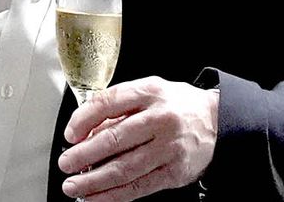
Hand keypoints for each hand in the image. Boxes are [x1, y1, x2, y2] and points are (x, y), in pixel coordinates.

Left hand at [58, 77, 219, 200]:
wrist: (217, 121)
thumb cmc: (177, 106)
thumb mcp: (150, 92)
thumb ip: (120, 107)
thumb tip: (86, 131)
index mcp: (150, 92)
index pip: (109, 103)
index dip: (83, 119)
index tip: (69, 134)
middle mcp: (160, 119)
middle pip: (114, 139)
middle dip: (83, 155)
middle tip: (65, 163)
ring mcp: (168, 148)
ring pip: (124, 168)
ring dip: (93, 180)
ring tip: (73, 185)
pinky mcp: (173, 173)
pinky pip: (138, 187)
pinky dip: (113, 196)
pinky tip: (96, 197)